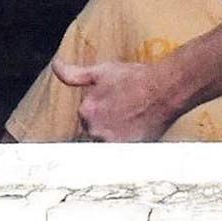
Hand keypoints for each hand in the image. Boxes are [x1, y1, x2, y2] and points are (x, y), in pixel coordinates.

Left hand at [52, 59, 173, 141]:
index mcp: (86, 111)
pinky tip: (138, 133)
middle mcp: (95, 129)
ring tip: (134, 123)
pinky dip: (127, 147)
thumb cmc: (137, 78)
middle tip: (127, 112)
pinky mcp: (128, 150)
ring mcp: (111, 142)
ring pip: (108, 143)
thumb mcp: (103, 71)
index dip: (103, 111)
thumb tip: (56, 65)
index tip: (116, 107)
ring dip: (117, 136)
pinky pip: (121, 155)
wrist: (165, 89)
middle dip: (108, 125)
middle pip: (96, 132)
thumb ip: (74, 73)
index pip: (88, 118)